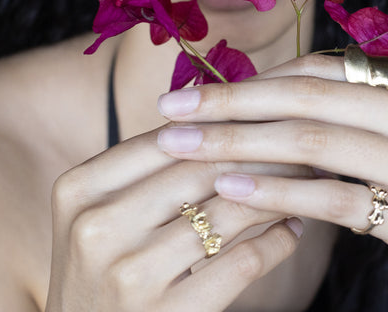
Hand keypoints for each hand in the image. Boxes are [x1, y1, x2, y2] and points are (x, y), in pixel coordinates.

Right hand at [44, 125, 307, 311]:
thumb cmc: (103, 277)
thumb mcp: (101, 218)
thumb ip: (148, 171)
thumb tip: (227, 110)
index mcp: (78, 189)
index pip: (166, 137)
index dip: (225, 122)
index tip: (271, 111)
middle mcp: (97, 227)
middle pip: (201, 169)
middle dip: (262, 151)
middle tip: (306, 140)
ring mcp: (131, 274)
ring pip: (228, 211)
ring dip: (280, 192)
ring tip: (309, 179)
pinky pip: (242, 261)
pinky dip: (276, 242)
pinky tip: (293, 229)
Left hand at [154, 55, 387, 311]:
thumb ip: (353, 112)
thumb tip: (266, 95)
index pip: (321, 70)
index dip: (254, 79)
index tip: (196, 89)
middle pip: (309, 97)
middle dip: (231, 103)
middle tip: (171, 110)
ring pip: (316, 142)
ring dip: (240, 143)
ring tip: (184, 148)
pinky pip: (335, 198)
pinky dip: (277, 192)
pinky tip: (231, 189)